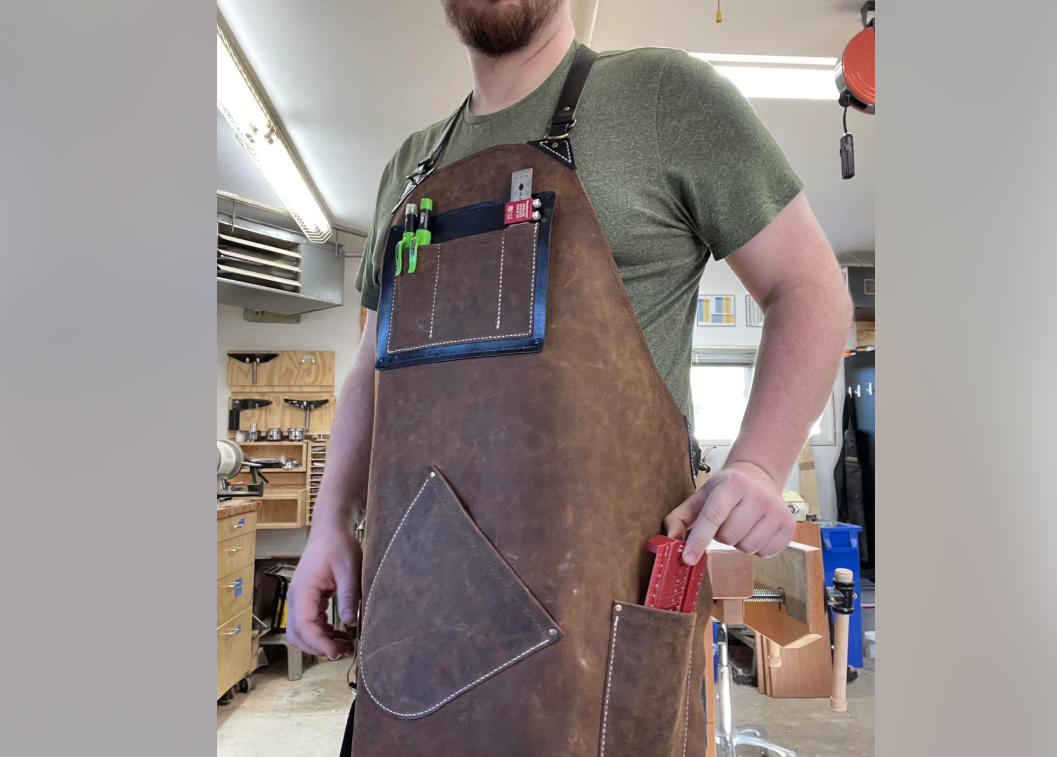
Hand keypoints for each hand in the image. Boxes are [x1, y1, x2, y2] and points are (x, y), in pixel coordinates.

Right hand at [286, 523, 361, 658]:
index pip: (304, 626)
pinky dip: (323, 633)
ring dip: (320, 642)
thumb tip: (350, 622)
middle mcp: (296, 597)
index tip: (336, 652)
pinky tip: (341, 635)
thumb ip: (348, 596)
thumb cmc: (339, 545)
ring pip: (302, 631)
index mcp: (303, 590)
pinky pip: (310, 623)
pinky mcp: (308, 599)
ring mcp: (300, 599)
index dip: (319, 643)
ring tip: (346, 647)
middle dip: (318, 647)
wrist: (331, 530)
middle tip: (343, 652)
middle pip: (297, 634)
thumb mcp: (349, 570)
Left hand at [664, 460, 795, 563]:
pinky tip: (756, 530)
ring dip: (739, 542)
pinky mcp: (789, 527)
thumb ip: (680, 518)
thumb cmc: (725, 490)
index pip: (713, 517)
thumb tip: (670, 541)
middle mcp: (758, 496)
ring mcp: (777, 511)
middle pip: (729, 537)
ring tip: (742, 524)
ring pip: (747, 548)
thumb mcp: (700, 497)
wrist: (759, 476)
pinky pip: (765, 553)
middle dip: (722, 535)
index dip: (699, 540)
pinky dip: (756, 547)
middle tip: (727, 520)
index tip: (688, 559)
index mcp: (732, 485)